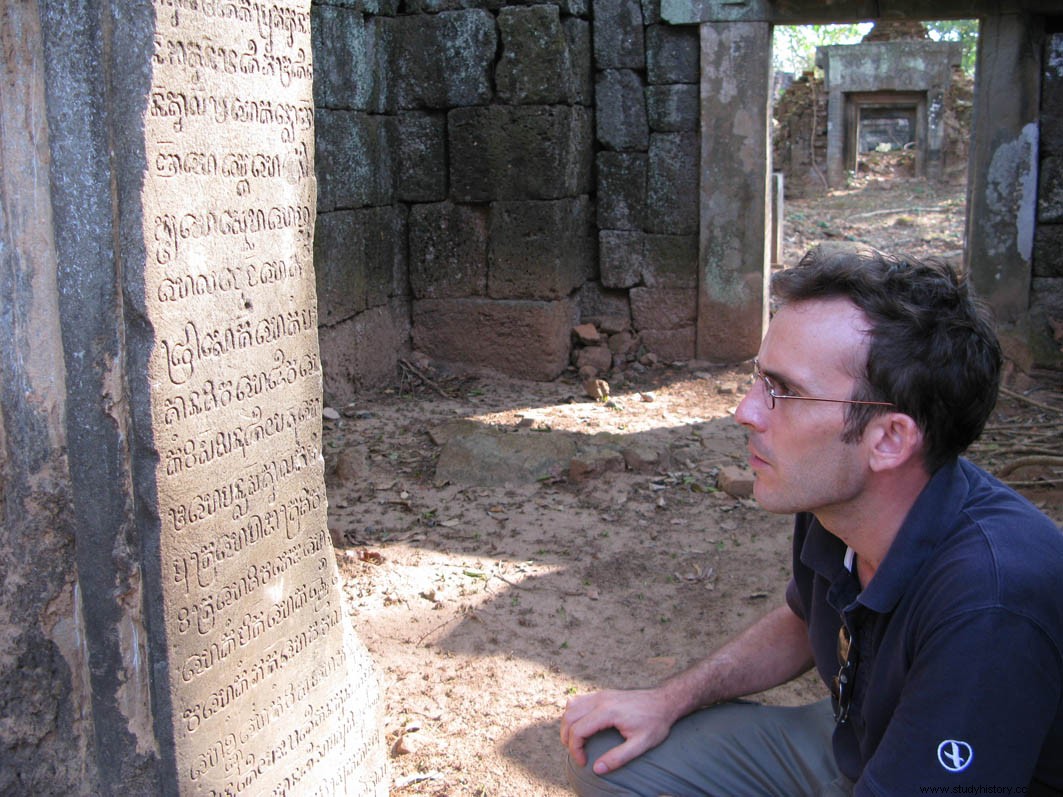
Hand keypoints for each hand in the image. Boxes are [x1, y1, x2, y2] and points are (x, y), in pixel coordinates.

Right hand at [559, 688, 676, 774]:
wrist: (665, 701)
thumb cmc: (655, 723)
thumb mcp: (641, 745)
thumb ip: (618, 757)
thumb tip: (597, 769)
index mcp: (607, 712)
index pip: (578, 730)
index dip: (575, 749)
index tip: (584, 763)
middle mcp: (600, 700)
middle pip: (570, 717)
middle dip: (567, 738)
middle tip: (576, 754)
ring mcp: (601, 694)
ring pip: (571, 707)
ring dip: (567, 725)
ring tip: (574, 742)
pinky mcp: (603, 694)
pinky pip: (579, 701)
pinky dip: (573, 713)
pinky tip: (579, 725)